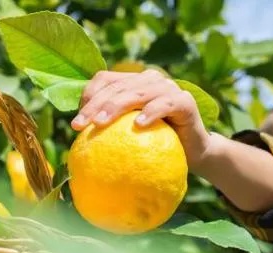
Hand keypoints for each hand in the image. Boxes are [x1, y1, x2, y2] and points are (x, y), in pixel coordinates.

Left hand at [70, 69, 211, 169]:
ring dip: (117, 106)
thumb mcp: (130, 134)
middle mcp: (151, 80)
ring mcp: (169, 88)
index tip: (76, 122)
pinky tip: (138, 125)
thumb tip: (76, 134)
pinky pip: (165, 104)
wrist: (195, 153)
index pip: (105, 79)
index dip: (88, 95)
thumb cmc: (159, 147)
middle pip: (117, 86)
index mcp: (135, 82)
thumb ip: (111, 126)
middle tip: (80, 126)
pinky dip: (151, 112)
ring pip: (138, 92)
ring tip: (101, 122)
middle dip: (95, 105)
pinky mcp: (185, 102)